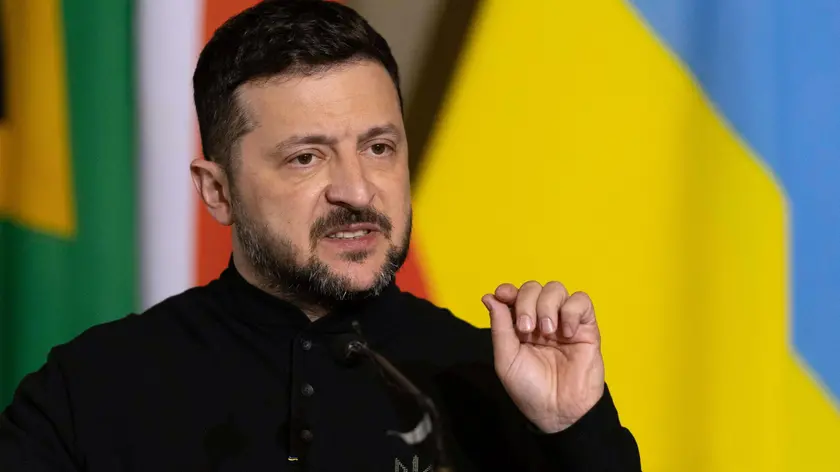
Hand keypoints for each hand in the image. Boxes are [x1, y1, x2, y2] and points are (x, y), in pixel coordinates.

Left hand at [482, 281, 604, 432]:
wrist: (557, 411)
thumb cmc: (529, 388)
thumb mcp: (506, 358)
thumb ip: (500, 327)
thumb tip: (490, 297)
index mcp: (520, 325)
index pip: (514, 295)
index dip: (508, 290)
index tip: (502, 295)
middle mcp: (541, 319)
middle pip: (534, 288)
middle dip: (526, 302)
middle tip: (526, 328)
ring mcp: (564, 321)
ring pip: (556, 289)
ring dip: (547, 305)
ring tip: (546, 332)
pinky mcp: (586, 327)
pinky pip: (582, 301)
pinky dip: (571, 311)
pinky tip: (566, 333)